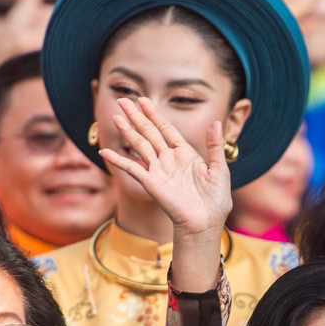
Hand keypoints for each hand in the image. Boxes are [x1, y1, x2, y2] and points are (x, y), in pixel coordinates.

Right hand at [97, 97, 233, 236]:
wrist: (205, 224)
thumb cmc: (215, 201)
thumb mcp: (220, 170)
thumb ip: (215, 146)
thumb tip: (215, 122)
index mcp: (186, 154)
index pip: (166, 129)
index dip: (154, 115)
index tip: (143, 101)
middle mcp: (169, 160)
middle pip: (149, 133)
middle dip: (137, 116)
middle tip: (123, 101)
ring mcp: (159, 171)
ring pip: (140, 145)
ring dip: (128, 131)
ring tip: (115, 117)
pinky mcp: (151, 184)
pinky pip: (132, 168)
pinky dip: (119, 160)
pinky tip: (104, 151)